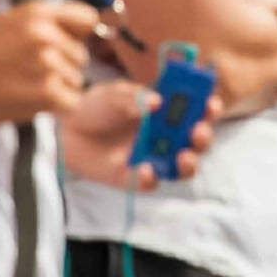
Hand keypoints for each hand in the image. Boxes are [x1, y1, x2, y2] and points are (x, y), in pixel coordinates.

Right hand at [0, 0, 100, 125]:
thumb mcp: (11, 20)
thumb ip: (48, 20)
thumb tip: (88, 27)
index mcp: (39, 13)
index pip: (88, 18)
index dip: (79, 34)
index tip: (65, 44)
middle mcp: (48, 35)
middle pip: (82, 54)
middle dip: (64, 64)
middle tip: (33, 70)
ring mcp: (49, 64)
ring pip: (78, 79)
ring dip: (59, 86)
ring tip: (28, 85)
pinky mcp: (49, 92)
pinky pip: (73, 100)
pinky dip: (58, 105)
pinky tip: (35, 100)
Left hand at [60, 81, 221, 188]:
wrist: (65, 131)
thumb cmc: (96, 107)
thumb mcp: (114, 94)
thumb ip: (134, 97)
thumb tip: (155, 102)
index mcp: (168, 112)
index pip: (198, 111)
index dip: (209, 108)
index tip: (211, 105)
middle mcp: (167, 136)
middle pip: (197, 141)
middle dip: (203, 137)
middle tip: (197, 132)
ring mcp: (154, 158)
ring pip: (183, 167)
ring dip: (190, 162)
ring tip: (183, 156)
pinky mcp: (135, 178)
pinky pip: (150, 182)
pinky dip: (151, 178)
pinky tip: (145, 168)